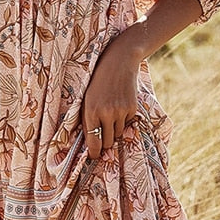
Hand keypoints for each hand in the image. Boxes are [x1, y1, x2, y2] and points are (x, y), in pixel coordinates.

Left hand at [81, 30, 141, 158]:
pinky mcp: (132, 109)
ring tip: (110, 116)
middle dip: (104, 143)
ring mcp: (121, 111)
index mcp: (91, 111)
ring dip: (113, 131)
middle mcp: (106, 113)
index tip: (94, 156)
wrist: (118, 62)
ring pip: (117, 134)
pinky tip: (120, 107)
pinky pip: (127, 124)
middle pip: (107, 142)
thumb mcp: (87, 99)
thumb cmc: (97, 82)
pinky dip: (123, 121)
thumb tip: (90, 141)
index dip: (94, 153)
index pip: (93, 141)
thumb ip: (87, 119)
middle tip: (102, 139)